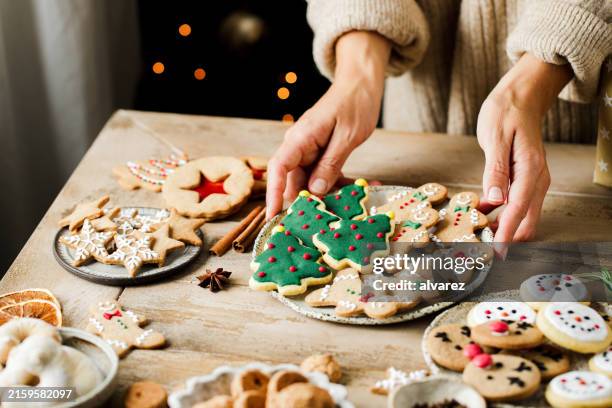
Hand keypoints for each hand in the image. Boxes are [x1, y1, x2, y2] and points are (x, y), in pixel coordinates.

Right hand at [266, 31, 390, 218]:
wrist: (361, 84)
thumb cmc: (354, 103)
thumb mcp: (347, 136)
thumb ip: (330, 164)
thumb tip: (315, 191)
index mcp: (301, 138)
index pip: (278, 168)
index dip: (273, 192)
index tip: (273, 215)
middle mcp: (300, 146)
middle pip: (295, 180)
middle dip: (309, 201)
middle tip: (327, 220)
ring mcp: (310, 150)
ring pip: (312, 181)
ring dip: (332, 193)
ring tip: (354, 203)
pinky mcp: (322, 153)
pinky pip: (325, 174)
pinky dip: (341, 183)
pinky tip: (362, 188)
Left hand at [477, 54, 571, 241]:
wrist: (521, 95)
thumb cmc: (506, 112)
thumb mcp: (495, 139)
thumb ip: (495, 171)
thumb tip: (495, 201)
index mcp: (531, 170)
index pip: (518, 210)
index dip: (506, 234)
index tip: (496, 253)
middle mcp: (536, 179)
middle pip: (526, 220)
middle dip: (508, 239)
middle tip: (484, 252)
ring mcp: (532, 180)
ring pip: (522, 215)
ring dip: (504, 228)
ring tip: (479, 238)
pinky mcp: (524, 179)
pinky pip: (516, 204)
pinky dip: (502, 215)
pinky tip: (482, 217)